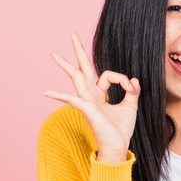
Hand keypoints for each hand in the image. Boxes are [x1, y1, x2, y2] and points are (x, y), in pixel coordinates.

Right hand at [44, 33, 140, 163]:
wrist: (117, 146)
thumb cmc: (121, 129)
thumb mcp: (131, 106)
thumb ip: (132, 91)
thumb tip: (134, 79)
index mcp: (100, 93)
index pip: (108, 75)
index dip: (123, 79)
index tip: (132, 88)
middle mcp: (91, 94)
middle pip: (83, 68)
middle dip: (79, 51)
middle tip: (72, 34)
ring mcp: (87, 101)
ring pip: (75, 78)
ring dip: (65, 65)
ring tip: (54, 53)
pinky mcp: (86, 109)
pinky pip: (72, 99)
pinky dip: (59, 96)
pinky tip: (47, 92)